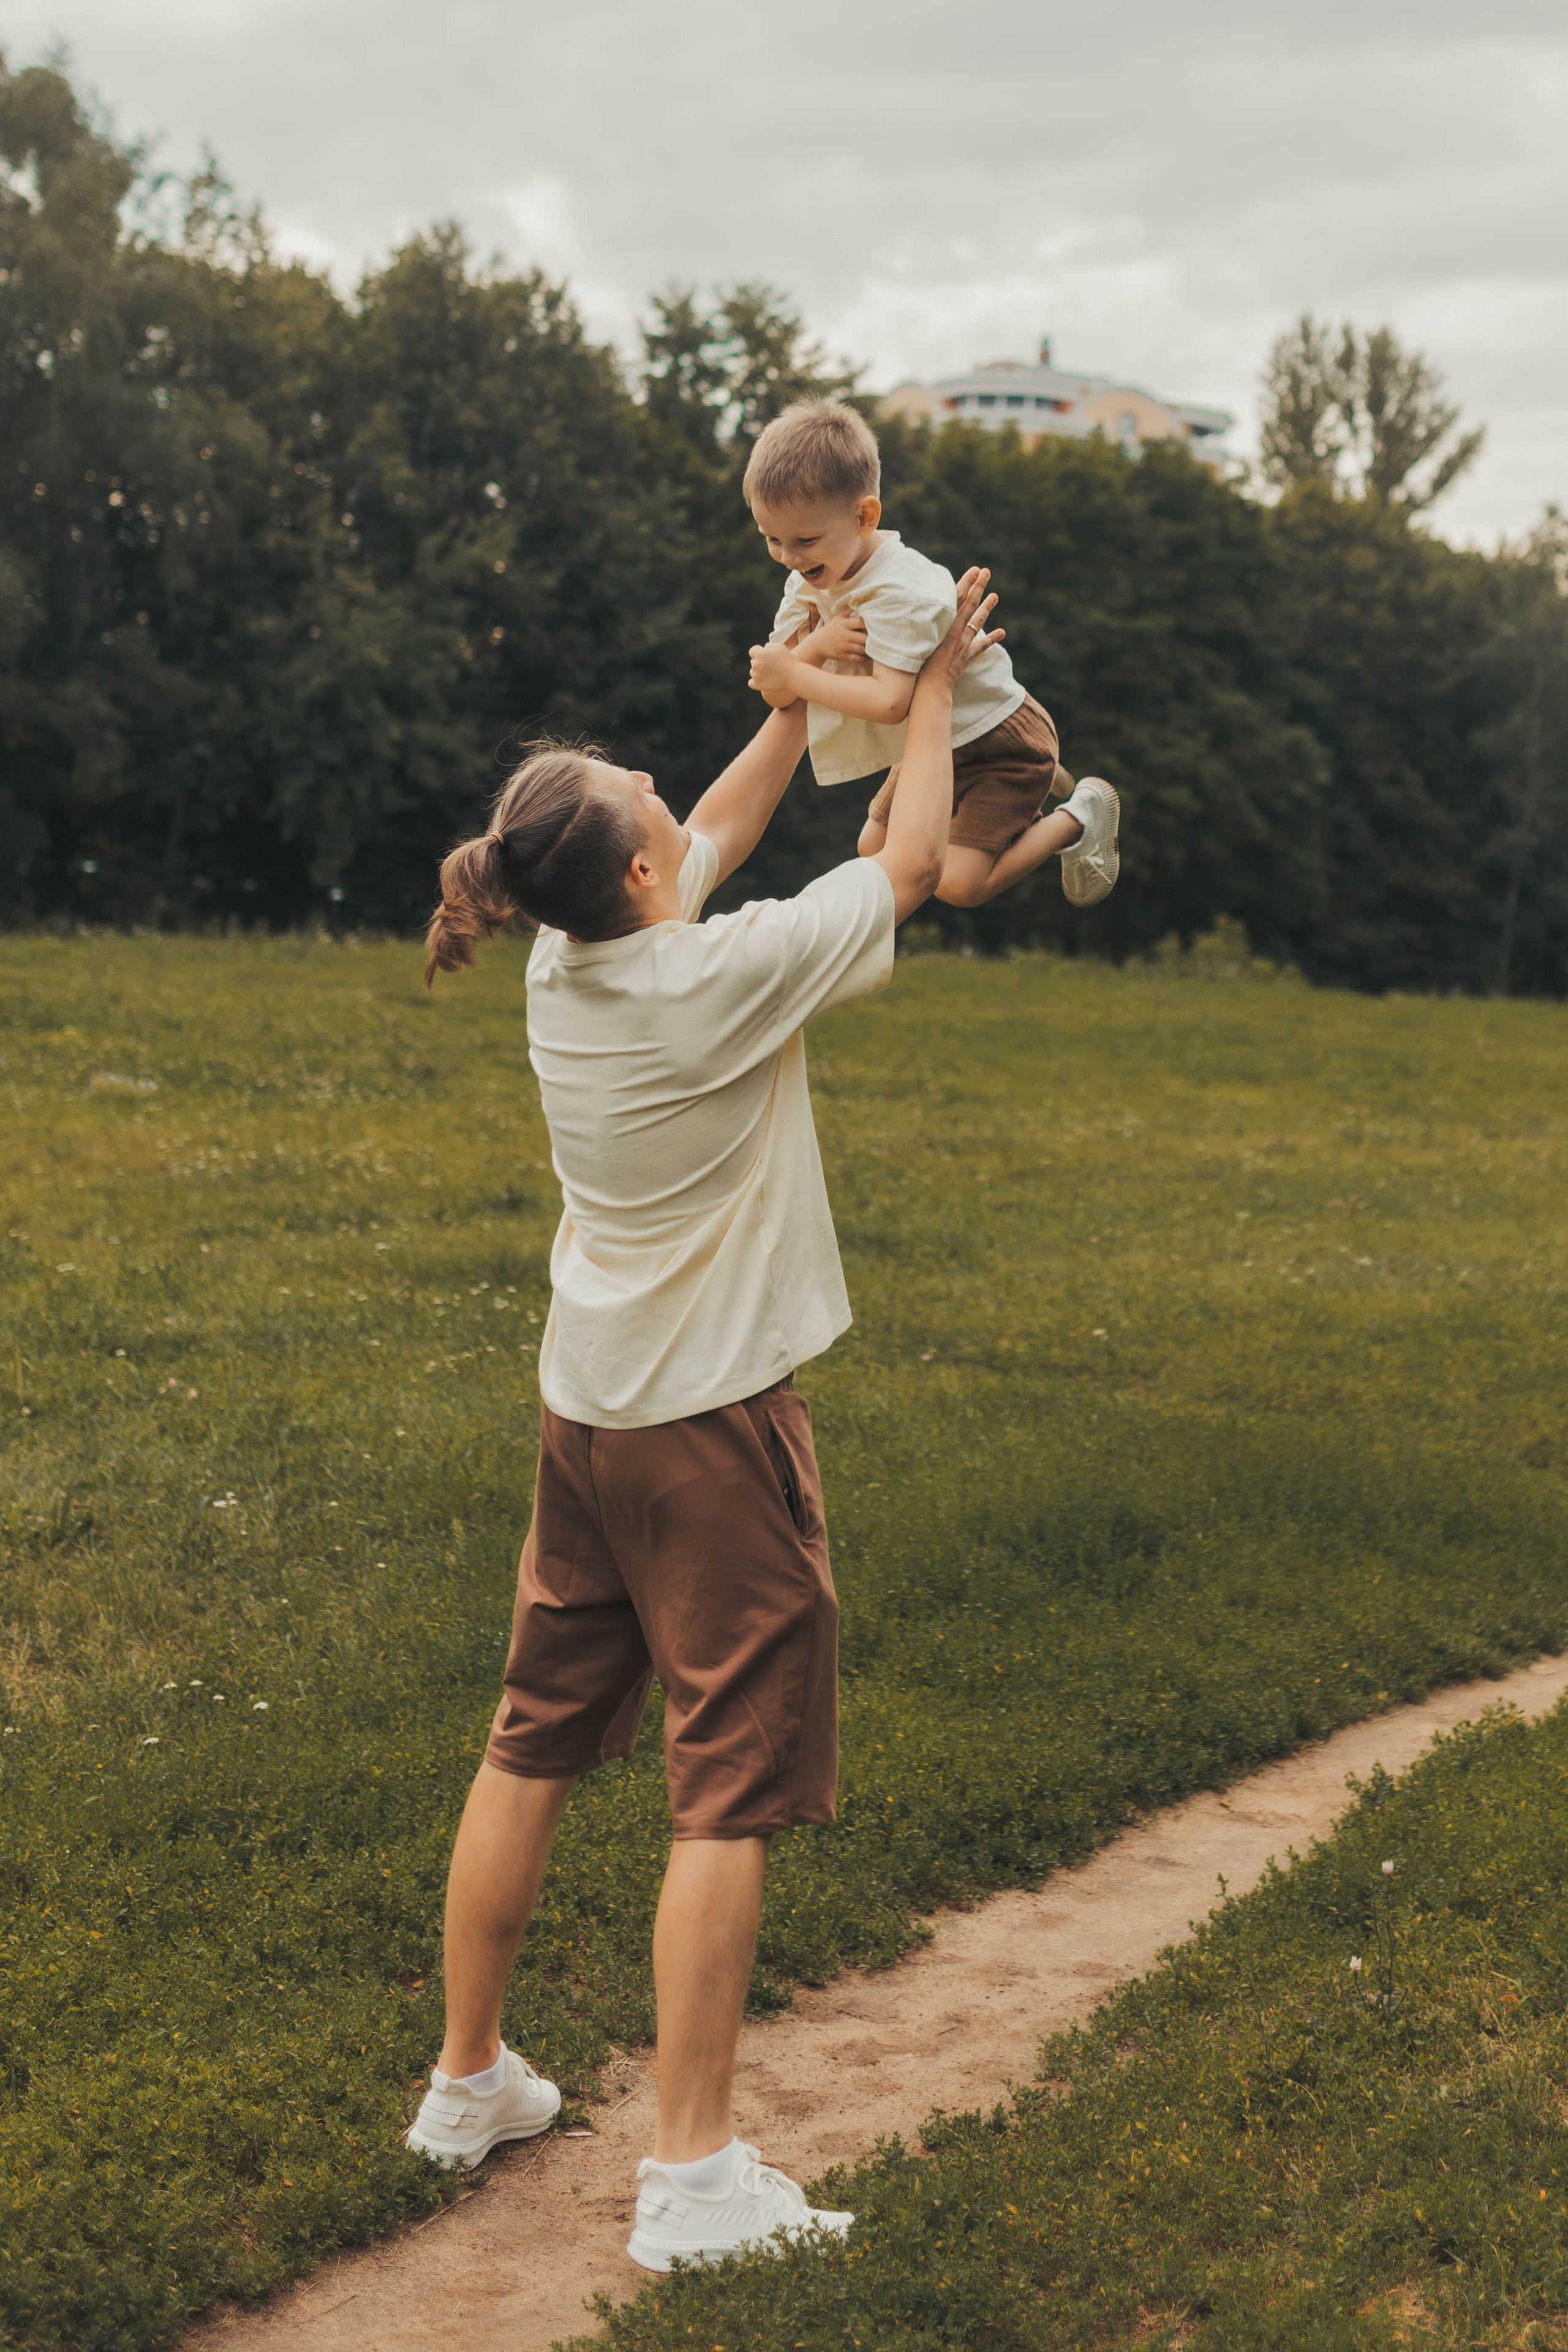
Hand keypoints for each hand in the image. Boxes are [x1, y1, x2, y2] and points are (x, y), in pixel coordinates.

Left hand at [747, 641, 798, 701]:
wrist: (794, 676)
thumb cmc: (788, 660)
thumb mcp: (779, 646)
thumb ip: (768, 646)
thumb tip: (763, 649)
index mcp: (759, 653)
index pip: (752, 651)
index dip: (759, 653)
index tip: (765, 656)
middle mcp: (756, 664)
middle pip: (753, 662)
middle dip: (760, 662)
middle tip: (771, 666)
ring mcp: (756, 675)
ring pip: (753, 672)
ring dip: (758, 672)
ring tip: (770, 674)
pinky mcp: (758, 685)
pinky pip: (751, 683)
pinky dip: (755, 682)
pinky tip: (763, 680)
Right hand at [798, 608, 868, 668]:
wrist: (818, 643)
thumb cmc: (832, 629)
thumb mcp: (838, 618)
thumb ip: (850, 612)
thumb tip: (863, 604)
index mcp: (844, 624)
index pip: (860, 622)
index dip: (869, 624)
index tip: (875, 626)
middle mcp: (844, 635)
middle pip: (863, 638)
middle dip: (872, 639)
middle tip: (878, 639)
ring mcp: (843, 646)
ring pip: (861, 649)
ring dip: (870, 650)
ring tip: (875, 648)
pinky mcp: (842, 655)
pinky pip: (857, 658)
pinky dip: (865, 658)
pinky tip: (869, 656)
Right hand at [919, 567, 1002, 695]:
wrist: (931, 691)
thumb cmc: (917, 668)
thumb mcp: (917, 642)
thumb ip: (920, 625)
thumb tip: (917, 609)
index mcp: (944, 627)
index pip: (958, 599)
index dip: (968, 583)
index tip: (976, 570)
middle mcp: (956, 633)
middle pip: (970, 605)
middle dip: (979, 587)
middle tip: (986, 572)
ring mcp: (963, 645)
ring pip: (977, 622)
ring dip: (987, 608)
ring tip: (995, 595)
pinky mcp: (965, 658)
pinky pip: (981, 647)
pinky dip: (991, 639)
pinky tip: (1002, 632)